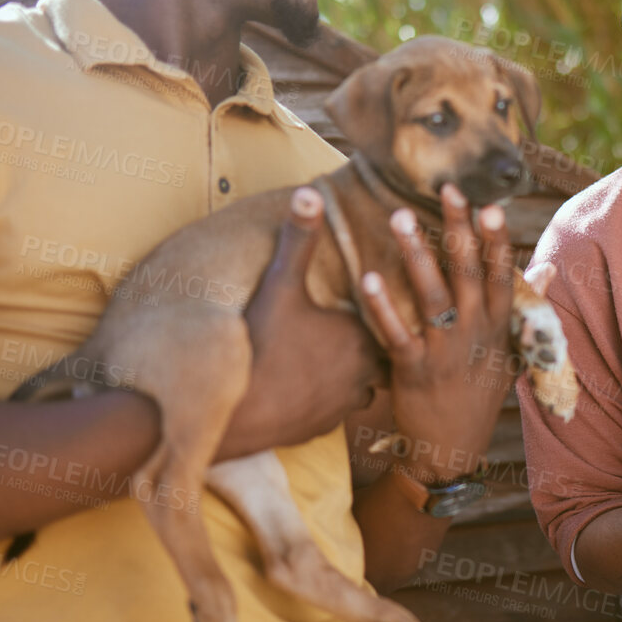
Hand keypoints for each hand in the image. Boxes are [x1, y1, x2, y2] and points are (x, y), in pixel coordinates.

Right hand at [216, 187, 383, 458]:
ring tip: (331, 355)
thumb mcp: (280, 285)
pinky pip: (338, 409)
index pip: (387, 317)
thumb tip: (309, 192)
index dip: (379, 306)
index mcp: (361, 335)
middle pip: (380, 352)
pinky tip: (307, 384)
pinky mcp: (324, 429)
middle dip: (369, 340)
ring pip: (363, 384)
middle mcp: (363, 373)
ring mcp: (344, 405)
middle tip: (352, 326)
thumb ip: (299, 239)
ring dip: (352, 371)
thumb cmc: (259, 344)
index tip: (370, 297)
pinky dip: (328, 397)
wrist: (234, 412)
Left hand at [357, 184, 514, 484]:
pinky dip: (382, 305)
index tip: (490, 205)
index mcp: (497, 328)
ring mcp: (444, 351)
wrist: (450, 452)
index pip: (502, 276)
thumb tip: (549, 269)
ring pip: (432, 294)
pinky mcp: (413, 369)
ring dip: (417, 253)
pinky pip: (396, 332)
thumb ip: (526, 309)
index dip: (496, 240)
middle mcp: (474, 334)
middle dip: (458, 230)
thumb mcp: (513, 355)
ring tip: (400, 216)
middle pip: (469, 274)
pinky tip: (368, 276)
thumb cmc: (478, 397)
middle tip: (447, 188)